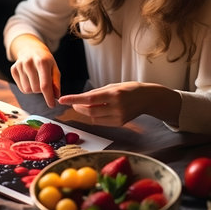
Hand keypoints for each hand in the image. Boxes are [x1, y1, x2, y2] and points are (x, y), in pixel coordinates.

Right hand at [10, 34, 60, 107]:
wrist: (31, 49)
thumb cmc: (45, 61)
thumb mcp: (54, 68)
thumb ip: (56, 82)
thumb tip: (56, 96)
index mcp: (42, 62)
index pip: (45, 84)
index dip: (48, 97)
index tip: (52, 105)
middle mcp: (29, 63)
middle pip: (36, 89)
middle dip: (42, 90)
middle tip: (43, 81)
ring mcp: (19, 66)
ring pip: (28, 90)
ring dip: (34, 89)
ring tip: (36, 79)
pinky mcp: (13, 69)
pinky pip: (22, 88)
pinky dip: (27, 87)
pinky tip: (29, 78)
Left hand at [58, 82, 180, 126]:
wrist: (147, 98)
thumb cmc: (128, 89)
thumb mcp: (113, 86)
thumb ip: (97, 93)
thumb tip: (81, 99)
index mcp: (114, 94)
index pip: (89, 99)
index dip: (74, 99)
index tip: (63, 99)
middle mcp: (117, 106)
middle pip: (90, 110)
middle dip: (78, 107)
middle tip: (72, 103)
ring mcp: (119, 117)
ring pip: (94, 118)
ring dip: (85, 112)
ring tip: (81, 106)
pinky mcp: (120, 123)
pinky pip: (101, 122)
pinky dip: (94, 117)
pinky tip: (93, 111)